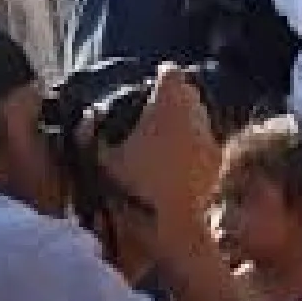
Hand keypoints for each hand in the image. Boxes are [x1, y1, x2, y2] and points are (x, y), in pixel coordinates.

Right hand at [95, 66, 220, 262]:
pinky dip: (193, 142)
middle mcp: (196, 118)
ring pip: (201, 115)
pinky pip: (206, 140)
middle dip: (174, 96)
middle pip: (189, 92)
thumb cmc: (133, 189)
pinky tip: (175, 158)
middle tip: (153, 108)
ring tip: (162, 134)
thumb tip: (85, 122)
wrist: (171, 227)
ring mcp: (210, 140)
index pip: (171, 73)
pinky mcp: (217, 161)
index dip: (159, 76)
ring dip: (185, 118)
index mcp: (168, 109)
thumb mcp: (101, 160)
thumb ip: (90, 135)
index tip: (148, 84)